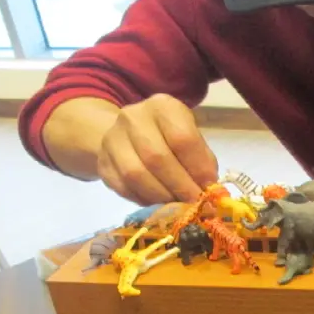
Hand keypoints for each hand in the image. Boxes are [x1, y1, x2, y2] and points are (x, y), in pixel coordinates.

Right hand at [98, 94, 218, 204]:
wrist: (125, 134)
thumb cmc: (168, 137)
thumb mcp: (190, 136)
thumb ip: (202, 160)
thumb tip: (210, 191)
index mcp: (162, 106)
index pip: (182, 138)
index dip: (197, 168)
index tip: (208, 189)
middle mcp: (133, 117)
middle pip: (157, 158)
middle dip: (179, 186)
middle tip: (194, 203)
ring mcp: (113, 139)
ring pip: (136, 175)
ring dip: (161, 196)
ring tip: (177, 206)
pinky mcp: (103, 163)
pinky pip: (124, 188)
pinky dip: (144, 200)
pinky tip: (158, 203)